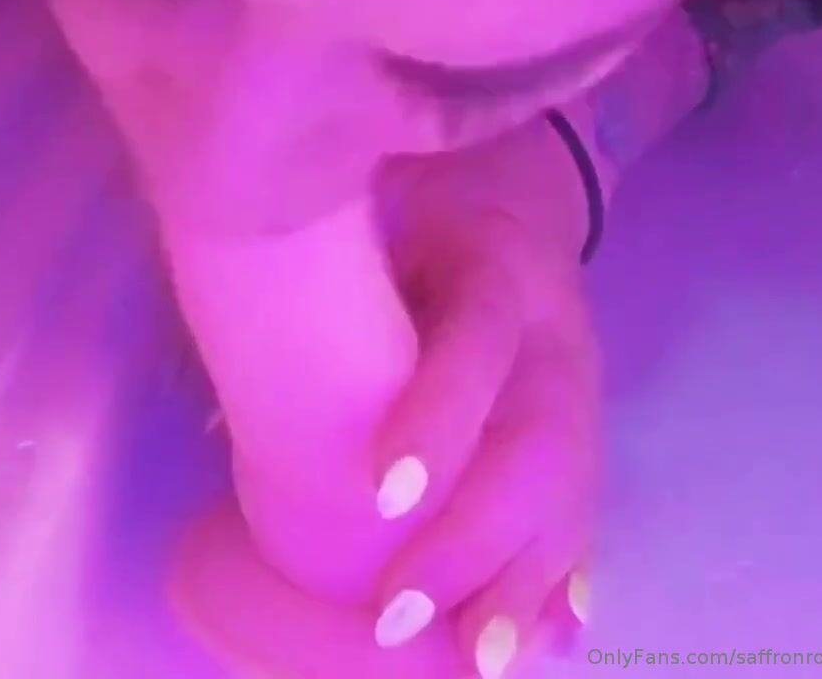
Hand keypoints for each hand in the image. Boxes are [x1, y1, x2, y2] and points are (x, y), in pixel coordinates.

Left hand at [173, 112, 598, 678]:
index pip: (480, 343)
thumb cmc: (421, 209)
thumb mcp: (381, 214)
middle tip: (393, 617)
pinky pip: (586, 511)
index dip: (439, 418)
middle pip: (537, 443)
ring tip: (477, 664)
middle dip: (470, 540)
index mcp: (499, 268)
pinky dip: (566, 581)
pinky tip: (552, 637)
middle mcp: (554, 336)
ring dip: (523, 585)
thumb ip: (326, 286)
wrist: (520, 190)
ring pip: (571, 492)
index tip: (378, 495)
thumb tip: (233, 418)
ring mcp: (582, 391)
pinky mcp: (588, 432)